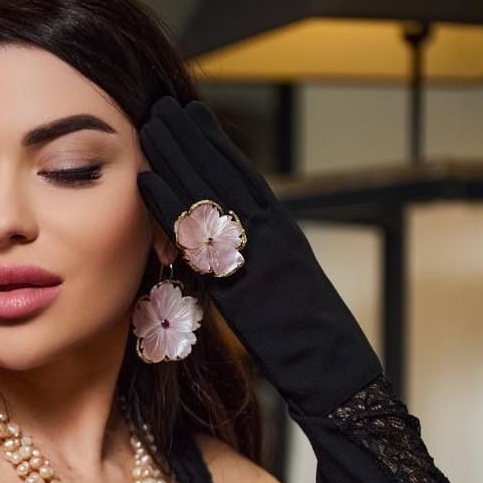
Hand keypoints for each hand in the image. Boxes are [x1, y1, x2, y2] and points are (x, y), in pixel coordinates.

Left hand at [136, 96, 383, 419]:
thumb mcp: (283, 301)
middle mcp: (273, 234)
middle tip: (162, 105)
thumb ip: (257, 274)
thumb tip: (230, 263)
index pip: (246, 182)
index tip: (192, 118)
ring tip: (150, 122)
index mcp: (285, 237)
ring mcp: (259, 249)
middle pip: (227, 175)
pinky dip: (172, 203)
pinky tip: (146, 178)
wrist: (336, 377)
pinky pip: (201, 232)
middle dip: (195, 139)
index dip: (217, 148)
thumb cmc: (314, 353)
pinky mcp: (243, 272)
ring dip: (179, 155)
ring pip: (214, 191)